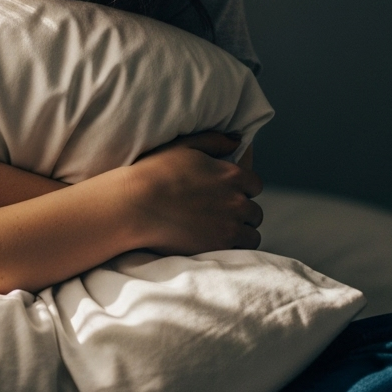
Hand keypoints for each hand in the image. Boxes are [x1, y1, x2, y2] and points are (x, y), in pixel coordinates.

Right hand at [123, 131, 263, 254]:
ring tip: (220, 231)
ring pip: (251, 234)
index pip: (255, 185)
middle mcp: (237, 201)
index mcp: (232, 175)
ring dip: (240, 232)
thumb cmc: (155, 172)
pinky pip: (240, 250)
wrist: (136, 205)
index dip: (242, 189)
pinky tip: (215, 242)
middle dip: (241, 212)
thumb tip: (237, 141)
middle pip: (254, 212)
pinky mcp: (219, 247)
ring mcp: (230, 226)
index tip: (228, 193)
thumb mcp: (185, 145)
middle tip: (221, 214)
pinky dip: (232, 248)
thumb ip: (215, 141)